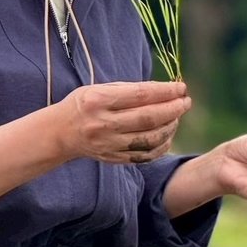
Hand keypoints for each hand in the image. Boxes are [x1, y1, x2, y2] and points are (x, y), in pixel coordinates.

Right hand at [57, 81, 191, 163]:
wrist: (61, 132)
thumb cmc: (83, 104)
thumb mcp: (99, 88)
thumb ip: (129, 90)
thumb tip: (164, 90)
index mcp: (99, 100)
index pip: (140, 95)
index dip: (165, 91)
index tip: (181, 88)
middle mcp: (104, 124)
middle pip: (148, 118)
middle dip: (173, 109)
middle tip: (186, 102)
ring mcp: (109, 144)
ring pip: (150, 138)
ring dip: (170, 127)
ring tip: (177, 116)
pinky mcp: (114, 158)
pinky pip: (145, 155)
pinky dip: (162, 146)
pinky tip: (168, 135)